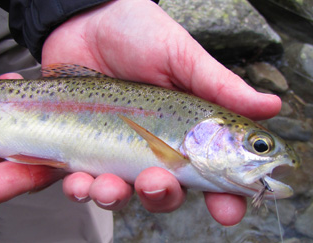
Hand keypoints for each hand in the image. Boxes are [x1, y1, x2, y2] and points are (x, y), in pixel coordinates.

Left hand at [42, 0, 281, 224]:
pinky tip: (74, 180)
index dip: (222, 198)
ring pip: (119, 193)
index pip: (209, 173)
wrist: (85, 19)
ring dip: (113, 197)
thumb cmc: (137, 33)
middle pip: (163, 192)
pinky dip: (76, 188)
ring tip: (103, 184)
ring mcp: (113, 150)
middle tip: (156, 181)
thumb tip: (271, 106)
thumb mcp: (180, 55)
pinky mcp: (80, 147)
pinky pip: (78, 179)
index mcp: (182, 132)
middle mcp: (150, 147)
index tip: (228, 211)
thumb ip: (217, 84)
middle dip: (161, 196)